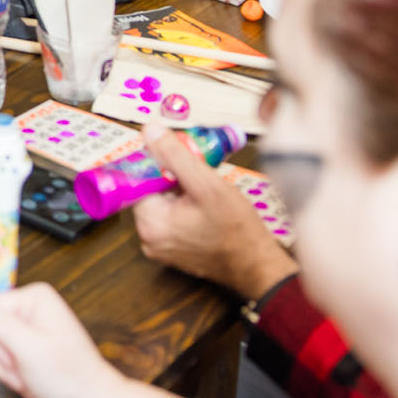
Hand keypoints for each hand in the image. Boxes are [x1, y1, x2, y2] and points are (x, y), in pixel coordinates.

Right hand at [0, 283, 121, 397]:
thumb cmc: (69, 379)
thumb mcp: (29, 350)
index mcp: (33, 299)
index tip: (16, 355)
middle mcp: (30, 310)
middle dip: (4, 358)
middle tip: (26, 369)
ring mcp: (28, 330)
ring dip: (9, 371)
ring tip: (31, 377)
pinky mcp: (26, 348)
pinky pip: (2, 360)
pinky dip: (13, 376)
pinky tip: (32, 382)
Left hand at [131, 123, 297, 299]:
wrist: (257, 264)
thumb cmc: (237, 230)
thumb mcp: (207, 184)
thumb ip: (175, 155)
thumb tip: (151, 132)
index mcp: (149, 223)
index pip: (139, 179)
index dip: (159, 162)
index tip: (179, 156)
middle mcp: (148, 238)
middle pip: (151, 191)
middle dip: (172, 176)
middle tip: (198, 172)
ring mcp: (160, 247)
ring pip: (163, 204)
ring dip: (179, 191)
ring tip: (204, 190)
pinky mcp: (173, 251)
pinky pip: (171, 219)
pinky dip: (184, 207)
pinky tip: (204, 205)